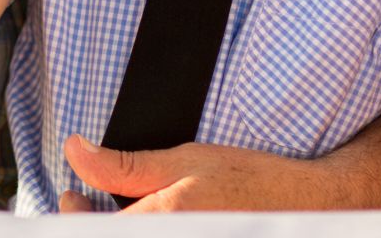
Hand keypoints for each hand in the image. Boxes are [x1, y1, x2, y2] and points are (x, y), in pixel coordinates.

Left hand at [59, 134, 340, 212]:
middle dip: (92, 224)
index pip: (94, 230)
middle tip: (88, 201)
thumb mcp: (184, 160)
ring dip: (119, 227)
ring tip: (118, 213)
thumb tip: (74, 151)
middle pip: (113, 236)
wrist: (308, 205)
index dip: (72, 214)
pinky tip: (151, 220)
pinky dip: (149, 227)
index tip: (74, 194)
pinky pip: (161, 237)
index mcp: (165, 223)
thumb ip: (122, 165)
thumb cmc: (250, 180)